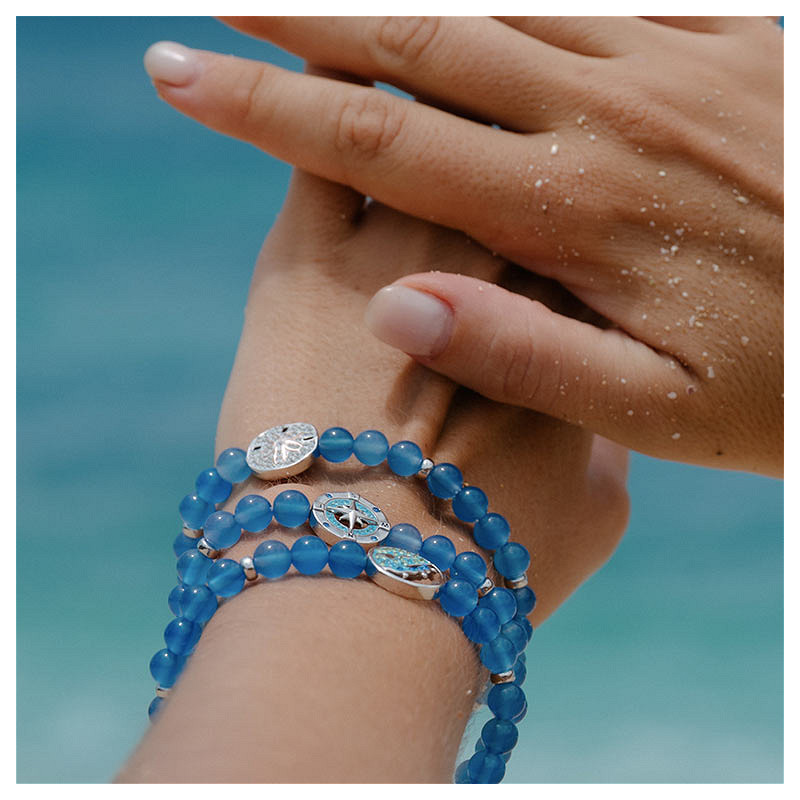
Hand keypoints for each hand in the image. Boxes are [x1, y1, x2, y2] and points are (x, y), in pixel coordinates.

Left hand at [120, 138, 628, 778]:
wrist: (367, 585)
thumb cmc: (489, 563)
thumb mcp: (592, 509)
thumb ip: (595, 439)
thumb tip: (584, 410)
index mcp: (577, 310)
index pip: (574, 221)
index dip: (551, 210)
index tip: (532, 212)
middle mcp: (500, 252)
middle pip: (503, 153)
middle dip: (492, 139)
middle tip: (473, 130)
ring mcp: (403, 242)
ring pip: (410, 119)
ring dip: (409, 103)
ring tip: (400, 90)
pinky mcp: (305, 256)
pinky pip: (314, 141)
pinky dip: (319, 110)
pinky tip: (315, 102)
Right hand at [142, 16, 782, 475]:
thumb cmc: (789, 385)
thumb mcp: (654, 409)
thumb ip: (524, 357)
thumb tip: (393, 306)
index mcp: (572, 210)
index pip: (384, 142)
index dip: (270, 108)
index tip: (182, 76)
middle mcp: (609, 114)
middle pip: (425, 40)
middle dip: (311, 14)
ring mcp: (675, 63)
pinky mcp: (732, 40)